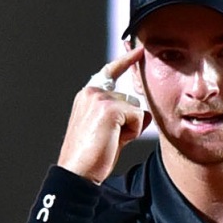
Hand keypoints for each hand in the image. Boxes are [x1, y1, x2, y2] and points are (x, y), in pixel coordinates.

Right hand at [57, 46, 149, 183]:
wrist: (77, 172)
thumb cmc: (91, 156)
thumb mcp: (108, 131)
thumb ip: (123, 117)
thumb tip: (145, 113)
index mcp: (87, 97)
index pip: (109, 73)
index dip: (125, 61)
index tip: (138, 50)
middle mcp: (92, 93)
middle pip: (131, 101)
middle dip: (129, 122)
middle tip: (109, 140)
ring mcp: (100, 99)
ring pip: (136, 110)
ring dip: (130, 128)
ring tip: (110, 141)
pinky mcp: (110, 109)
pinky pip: (139, 118)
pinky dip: (132, 133)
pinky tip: (114, 141)